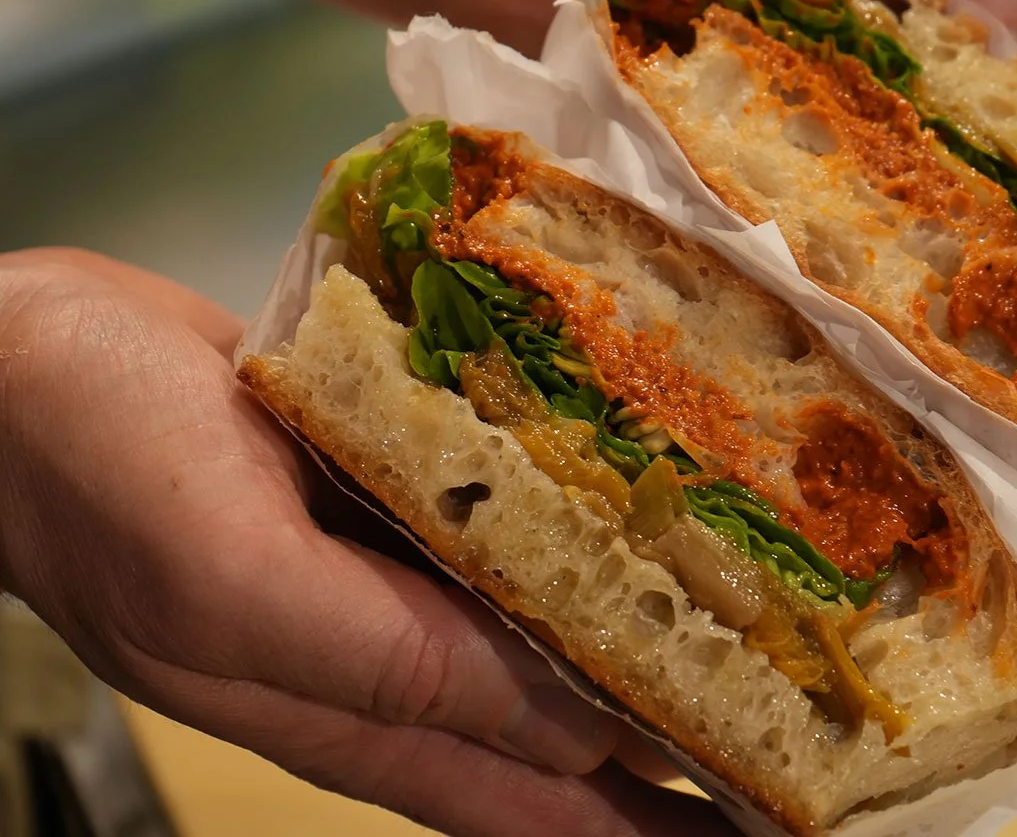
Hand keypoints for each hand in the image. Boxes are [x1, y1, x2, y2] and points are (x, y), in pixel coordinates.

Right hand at [0, 247, 729, 836]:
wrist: (10, 361)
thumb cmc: (95, 470)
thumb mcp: (237, 587)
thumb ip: (402, 669)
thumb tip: (578, 729)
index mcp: (361, 708)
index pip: (543, 808)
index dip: (655, 834)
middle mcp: (392, 652)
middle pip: (564, 730)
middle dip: (682, 754)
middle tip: (803, 757)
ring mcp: (391, 566)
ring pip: (545, 624)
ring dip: (647, 641)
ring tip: (759, 649)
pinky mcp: (386, 484)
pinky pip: (505, 527)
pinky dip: (581, 534)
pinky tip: (643, 519)